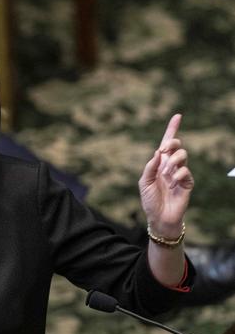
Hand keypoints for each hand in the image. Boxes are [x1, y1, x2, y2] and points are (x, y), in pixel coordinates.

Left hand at [138, 114, 193, 236]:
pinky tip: (172, 185)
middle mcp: (171, 166)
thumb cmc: (150, 200)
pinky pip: (185, 171)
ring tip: (165, 175)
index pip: (166, 144)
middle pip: (176, 145)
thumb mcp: (145, 182)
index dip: (172, 129)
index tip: (177, 116)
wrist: (159, 217)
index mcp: (159, 164)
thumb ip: (150, 167)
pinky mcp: (187, 182)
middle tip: (163, 151)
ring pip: (182, 155)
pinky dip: (177, 176)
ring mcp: (180, 173)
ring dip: (172, 162)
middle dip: (171, 143)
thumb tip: (158, 152)